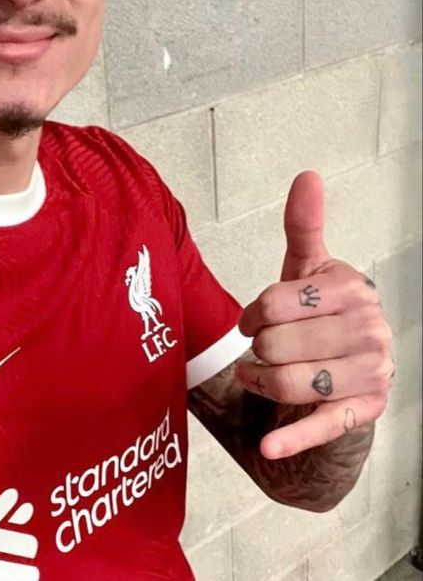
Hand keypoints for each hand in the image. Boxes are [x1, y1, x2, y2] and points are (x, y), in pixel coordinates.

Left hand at [236, 171, 393, 458]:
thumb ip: (304, 224)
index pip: (273, 302)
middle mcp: (370, 330)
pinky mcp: (362, 412)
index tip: (252, 320)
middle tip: (260, 348)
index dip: (251, 314)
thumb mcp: (309, 267)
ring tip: (258, 374)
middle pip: (276, 344)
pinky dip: (293, 439)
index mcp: (353, 288)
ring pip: (288, 382)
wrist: (347, 362)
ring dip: (260, 382)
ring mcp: (370, 374)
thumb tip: (307, 175)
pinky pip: (321, 425)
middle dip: (257, 349)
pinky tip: (268, 447)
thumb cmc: (319, 310)